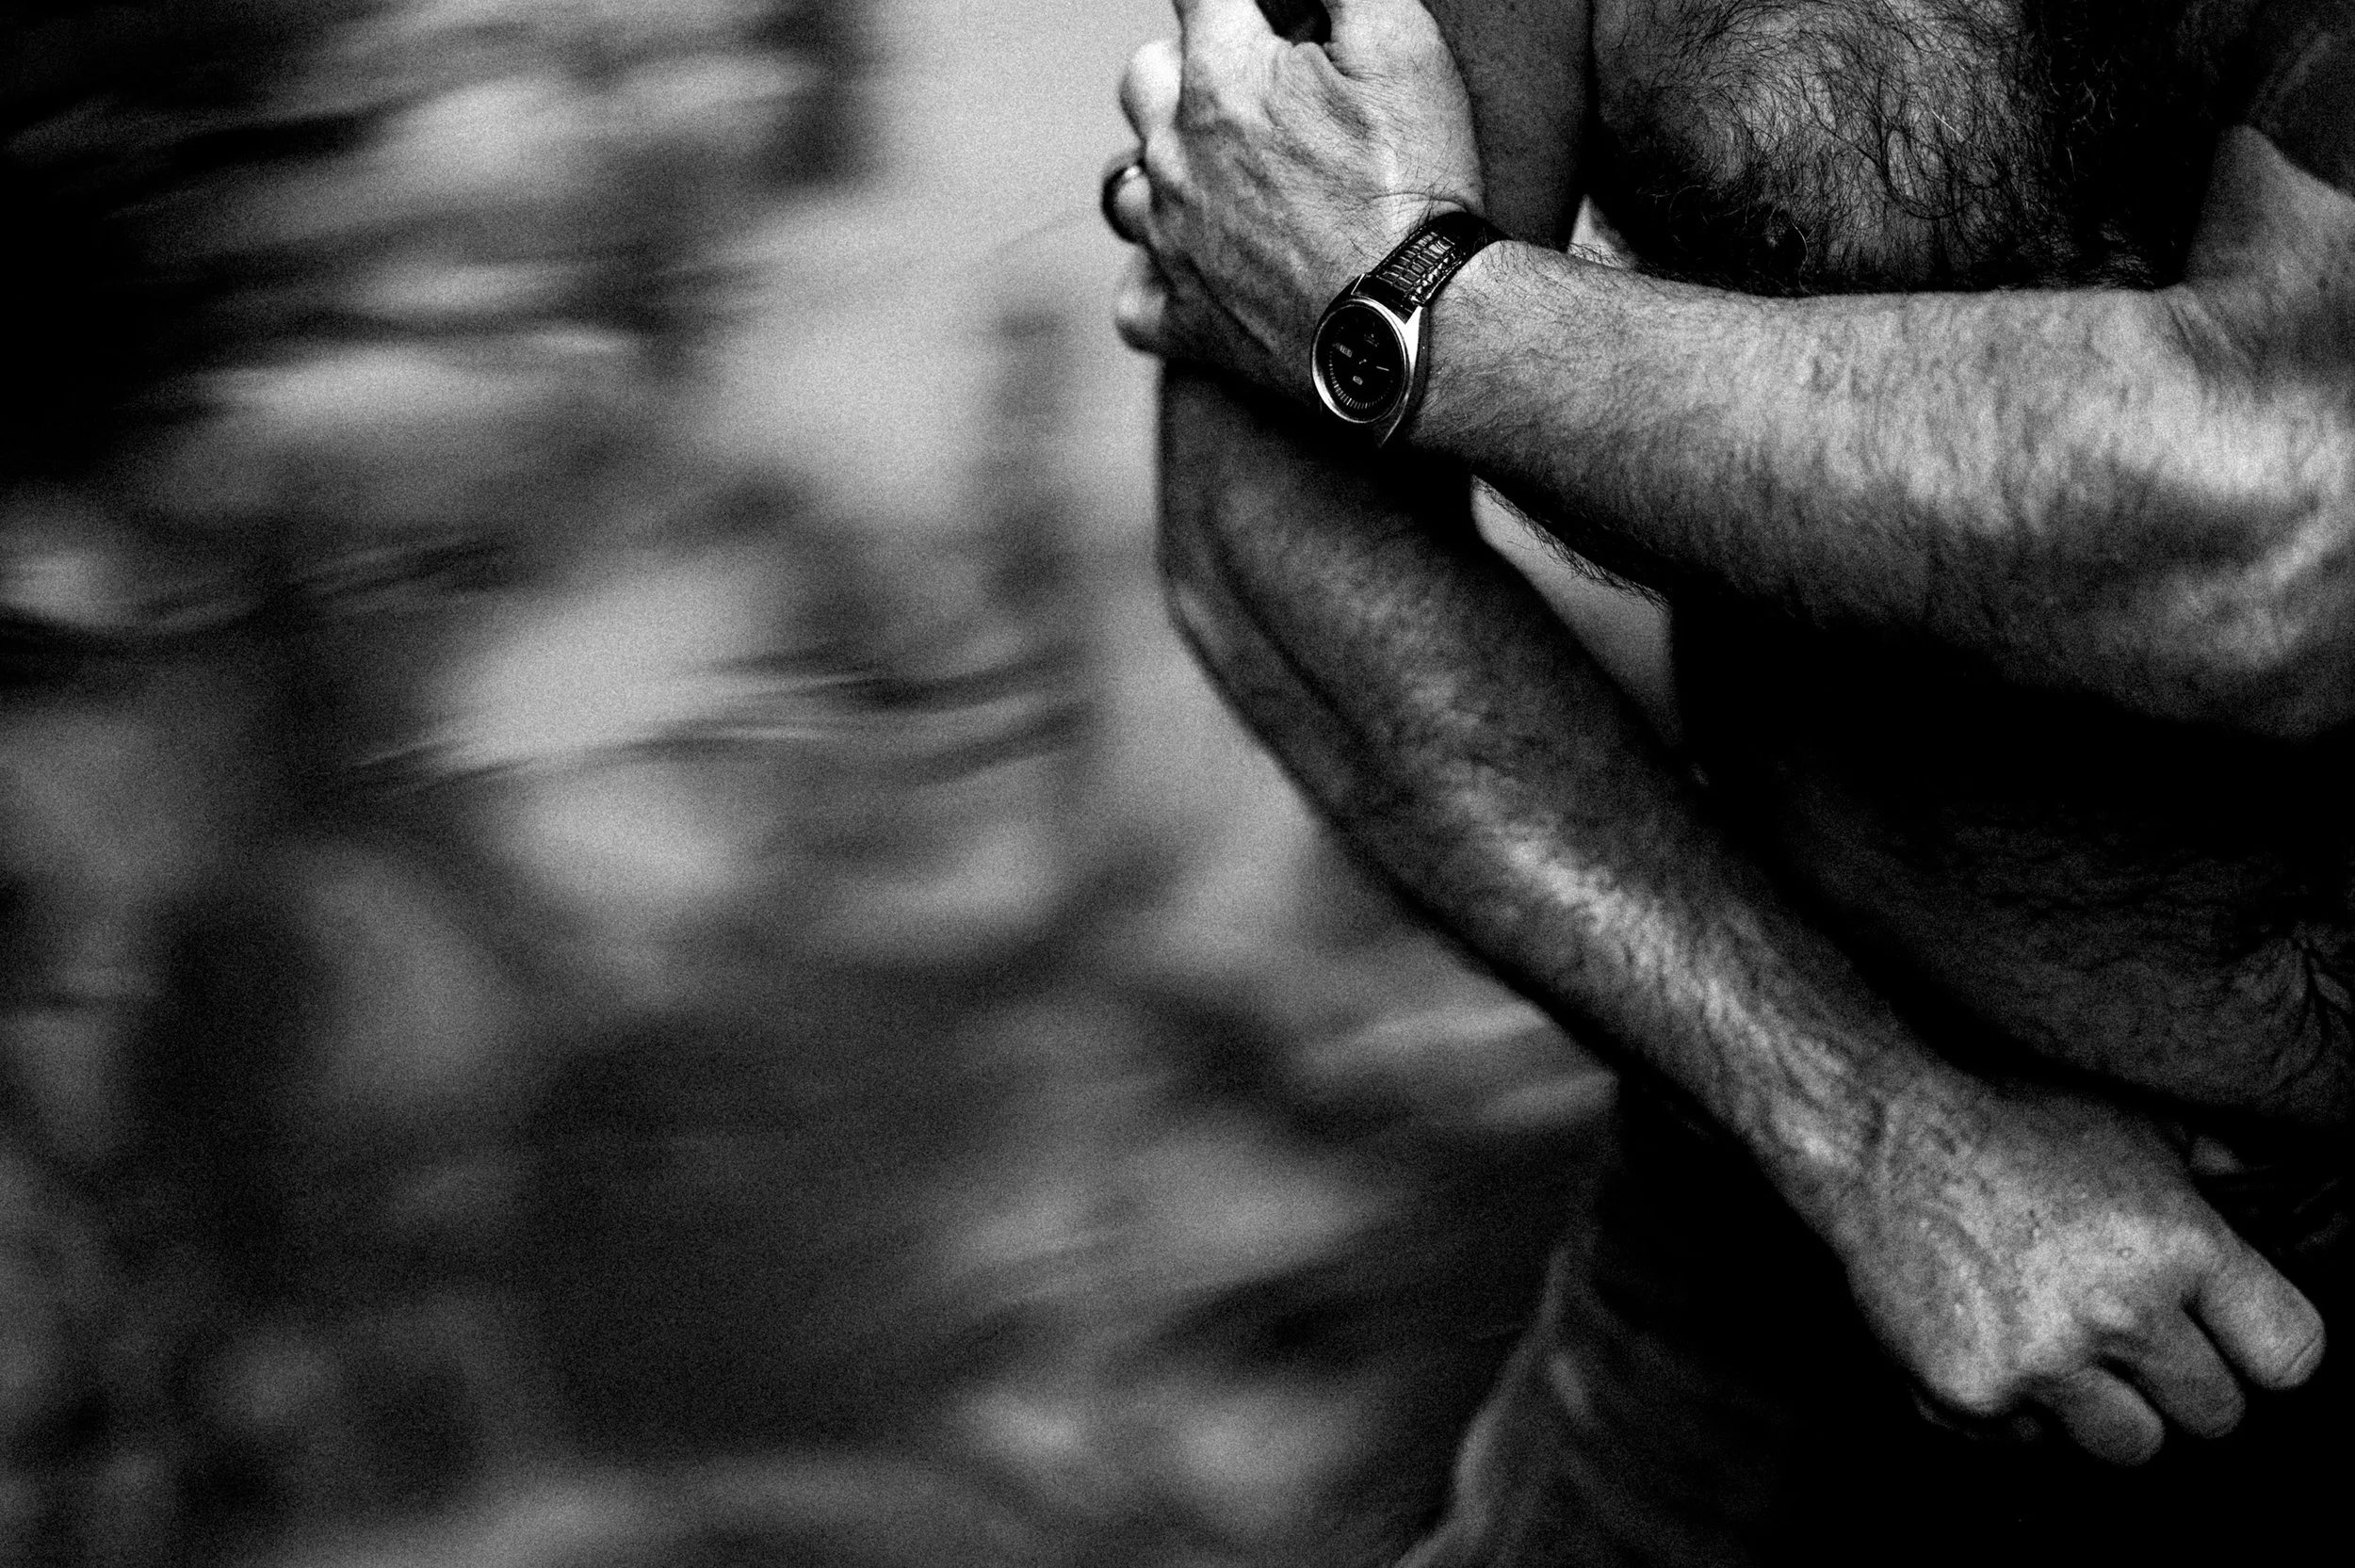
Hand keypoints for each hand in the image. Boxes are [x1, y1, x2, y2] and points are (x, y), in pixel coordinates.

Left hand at [1112, 0, 1483, 392]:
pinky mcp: (1183, 320)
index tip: (1266, 19)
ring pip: (1127, 180)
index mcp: (1220, 78)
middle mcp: (1175, 154)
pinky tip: (1198, 268)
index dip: (1234, 2)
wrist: (1419, 319)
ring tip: (1231, 178)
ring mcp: (1170, 241)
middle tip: (1260, 93)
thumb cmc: (1413, 181)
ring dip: (1169, 169)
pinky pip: (1135, 295)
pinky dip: (1158, 279)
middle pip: (1145, 76)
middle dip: (1193, 69)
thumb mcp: (1399, 44)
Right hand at [1832, 1080, 2325, 1464]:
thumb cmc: (2010, 1119)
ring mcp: (2045, 1362)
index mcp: (2181, 1245)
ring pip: (2130, 1446)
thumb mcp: (2135, 1122)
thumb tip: (2278, 1194)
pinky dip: (2013, 1406)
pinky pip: (2027, 1441)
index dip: (2261, 1349)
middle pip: (2215, 1416)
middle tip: (2128, 1337)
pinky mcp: (1974, 1393)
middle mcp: (2123, 1311)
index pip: (2292, 1357)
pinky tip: (1988, 1339)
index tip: (2227, 1336)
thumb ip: (2220, 1167)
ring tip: (2060, 1345)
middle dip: (2180, 1381)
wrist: (1877, 1135)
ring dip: (2105, 1408)